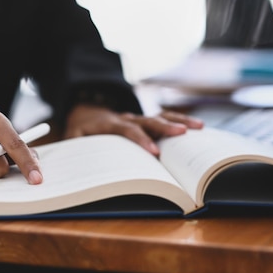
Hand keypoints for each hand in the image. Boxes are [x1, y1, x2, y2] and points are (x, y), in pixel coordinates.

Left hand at [64, 104, 203, 155]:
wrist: (88, 112)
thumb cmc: (82, 129)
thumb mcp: (73, 136)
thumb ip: (75, 145)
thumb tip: (77, 161)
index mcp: (110, 122)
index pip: (127, 129)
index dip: (141, 139)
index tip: (154, 151)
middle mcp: (128, 118)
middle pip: (148, 120)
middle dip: (166, 127)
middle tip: (182, 133)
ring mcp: (139, 119)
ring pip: (160, 116)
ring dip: (179, 121)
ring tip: (198, 127)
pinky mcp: (146, 122)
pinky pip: (165, 119)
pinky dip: (180, 122)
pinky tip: (198, 129)